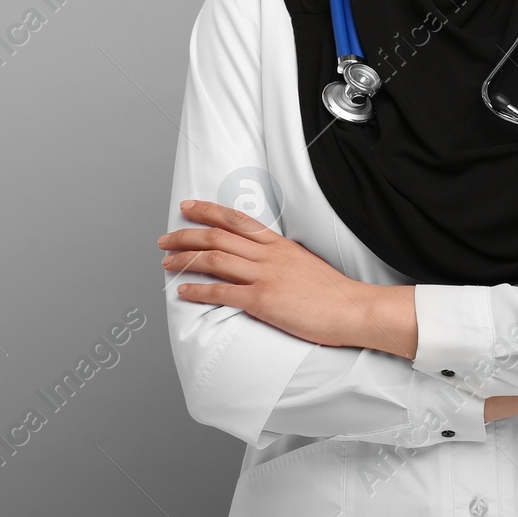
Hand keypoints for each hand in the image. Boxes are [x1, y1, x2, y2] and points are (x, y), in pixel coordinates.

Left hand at [160, 199, 374, 349]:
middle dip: (186, 235)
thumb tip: (262, 260)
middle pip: (218, 236)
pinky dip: (198, 290)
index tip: (187, 207)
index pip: (237, 219)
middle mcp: (269, 255)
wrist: (352, 309)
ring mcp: (265, 277)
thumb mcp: (305, 263)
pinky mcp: (263, 301)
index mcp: (279, 244)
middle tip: (165, 239)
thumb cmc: (332, 293)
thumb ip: (281, 259)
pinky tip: (183, 291)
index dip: (208, 210)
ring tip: (166, 263)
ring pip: (215, 259)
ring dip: (185, 260)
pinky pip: (222, 292)